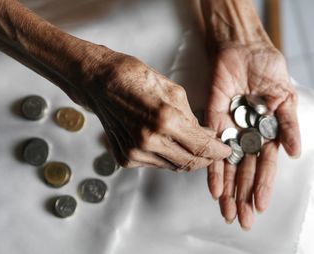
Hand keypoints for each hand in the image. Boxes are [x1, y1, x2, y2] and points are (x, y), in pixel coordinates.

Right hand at [78, 51, 230, 170]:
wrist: (100, 82)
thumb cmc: (133, 78)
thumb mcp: (174, 91)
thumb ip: (192, 119)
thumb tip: (204, 136)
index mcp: (165, 120)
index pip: (202, 147)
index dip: (218, 152)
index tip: (225, 151)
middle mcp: (149, 141)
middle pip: (189, 163)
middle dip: (205, 158)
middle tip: (212, 150)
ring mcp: (135, 152)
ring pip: (173, 166)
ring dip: (186, 157)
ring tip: (190, 144)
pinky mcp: (125, 158)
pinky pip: (155, 164)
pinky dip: (166, 157)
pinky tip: (167, 143)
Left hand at [205, 43, 300, 228]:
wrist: (243, 49)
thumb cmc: (267, 69)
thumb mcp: (285, 97)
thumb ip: (288, 125)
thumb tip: (293, 153)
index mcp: (266, 132)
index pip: (263, 165)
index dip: (261, 186)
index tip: (258, 206)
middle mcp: (246, 135)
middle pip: (244, 170)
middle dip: (242, 195)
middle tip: (239, 218)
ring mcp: (228, 130)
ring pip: (227, 165)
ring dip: (227, 188)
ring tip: (226, 210)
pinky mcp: (212, 121)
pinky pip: (210, 147)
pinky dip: (211, 167)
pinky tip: (213, 187)